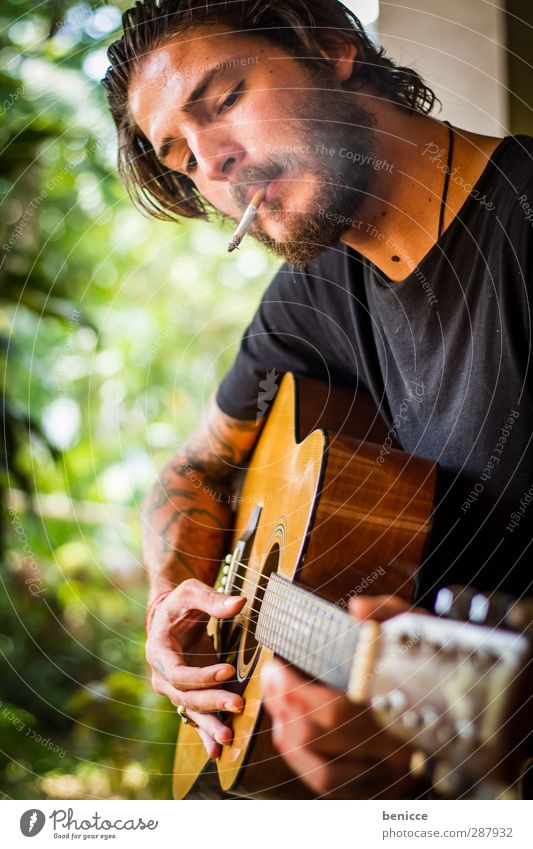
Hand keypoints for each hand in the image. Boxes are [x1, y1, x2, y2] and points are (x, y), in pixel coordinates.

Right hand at [146, 579, 245, 757]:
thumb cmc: (181, 602)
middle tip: (238, 704)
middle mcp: (162, 675)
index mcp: (158, 651)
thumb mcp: (192, 592)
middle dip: (212, 702)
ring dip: (209, 725)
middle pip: (185, 696)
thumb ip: (213, 599)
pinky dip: (205, 733)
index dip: (201, 675)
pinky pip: (195, 716)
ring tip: (228, 739)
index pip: (178, 672)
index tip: (228, 671)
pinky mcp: (187, 693)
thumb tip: (240, 602)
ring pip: (190, 711)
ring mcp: (174, 688)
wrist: (172, 615)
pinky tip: (218, 751)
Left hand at [261, 594, 428, 797]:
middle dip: (284, 705)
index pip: (337, 712)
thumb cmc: (440, 662)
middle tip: (272, 674)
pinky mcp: (380, 792)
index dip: (297, 691)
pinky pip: (332, 788)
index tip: (277, 665)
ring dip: (289, 733)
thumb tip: (356, 609)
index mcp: (408, 713)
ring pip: (322, 773)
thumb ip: (389, 613)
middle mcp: (399, 754)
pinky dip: (304, 761)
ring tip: (277, 698)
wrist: (475, 708)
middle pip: (320, 740)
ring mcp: (390, 780)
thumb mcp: (421, 627)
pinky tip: (291, 731)